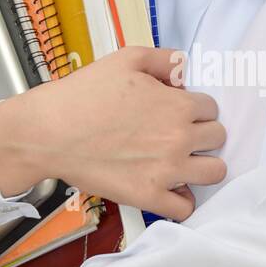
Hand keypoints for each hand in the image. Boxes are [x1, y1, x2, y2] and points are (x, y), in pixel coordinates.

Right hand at [0, 46, 227, 221]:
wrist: (48, 132)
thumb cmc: (82, 94)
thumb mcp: (126, 59)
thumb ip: (164, 59)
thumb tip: (184, 71)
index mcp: (177, 105)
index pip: (211, 108)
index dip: (194, 109)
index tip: (177, 113)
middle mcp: (178, 138)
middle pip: (217, 138)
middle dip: (201, 134)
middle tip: (177, 135)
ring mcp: (166, 170)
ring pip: (214, 173)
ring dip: (202, 166)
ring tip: (181, 163)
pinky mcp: (148, 196)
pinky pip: (185, 207)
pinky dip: (182, 200)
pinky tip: (169, 189)